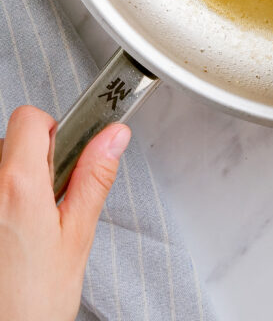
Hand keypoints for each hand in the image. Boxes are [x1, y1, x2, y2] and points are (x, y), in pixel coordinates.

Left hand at [0, 105, 129, 320]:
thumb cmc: (32, 303)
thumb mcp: (77, 237)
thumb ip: (94, 178)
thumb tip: (113, 136)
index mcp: (18, 184)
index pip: (30, 118)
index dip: (53, 130)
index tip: (64, 157)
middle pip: (11, 141)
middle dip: (35, 162)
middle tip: (49, 202)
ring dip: (13, 184)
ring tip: (26, 227)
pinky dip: (2, 201)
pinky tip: (11, 237)